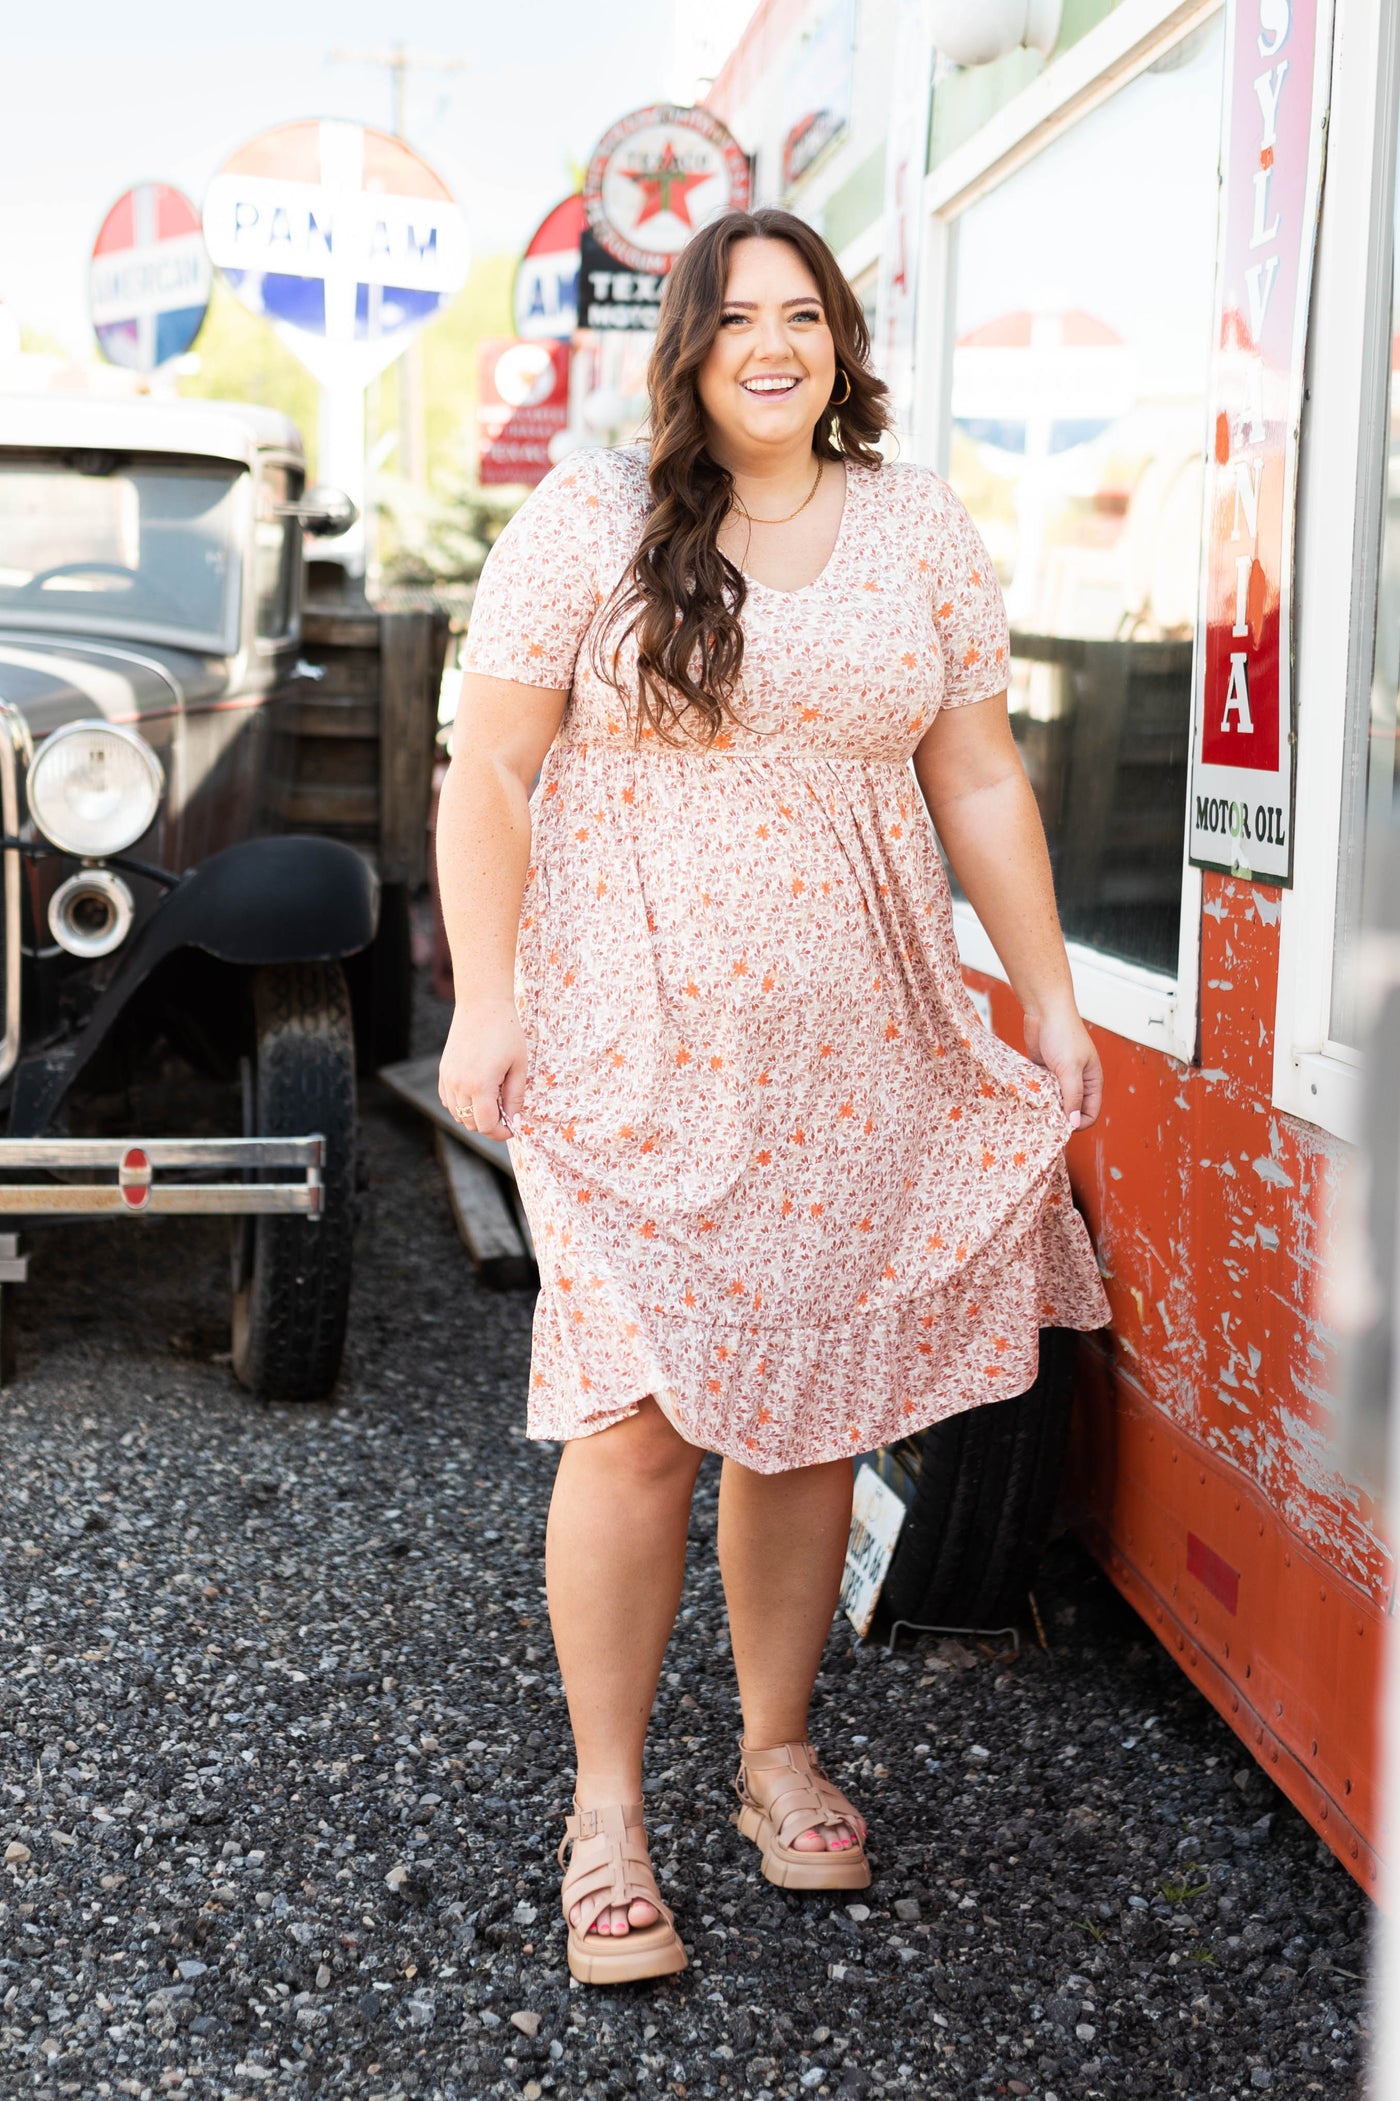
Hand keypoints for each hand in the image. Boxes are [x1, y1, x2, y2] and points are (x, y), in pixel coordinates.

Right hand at [438, 997, 527, 1140]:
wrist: (482, 1005)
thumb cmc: (506, 1032)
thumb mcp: (518, 1066)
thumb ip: (515, 1097)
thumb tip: (514, 1121)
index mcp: (480, 1085)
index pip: (486, 1126)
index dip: (501, 1132)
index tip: (512, 1127)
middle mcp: (459, 1085)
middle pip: (471, 1123)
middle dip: (489, 1124)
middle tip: (506, 1111)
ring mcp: (448, 1078)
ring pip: (458, 1114)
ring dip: (475, 1115)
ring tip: (493, 1099)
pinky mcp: (443, 1071)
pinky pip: (448, 1100)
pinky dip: (461, 1104)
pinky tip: (477, 1092)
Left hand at [1022, 1002, 1102, 1132]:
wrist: (1045, 1010)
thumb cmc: (1063, 1035)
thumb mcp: (1070, 1069)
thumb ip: (1072, 1097)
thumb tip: (1075, 1124)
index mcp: (1091, 1081)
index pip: (1090, 1113)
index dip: (1078, 1123)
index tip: (1059, 1128)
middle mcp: (1078, 1080)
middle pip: (1071, 1109)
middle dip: (1059, 1116)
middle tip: (1042, 1122)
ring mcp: (1060, 1075)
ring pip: (1054, 1100)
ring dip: (1045, 1106)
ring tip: (1032, 1111)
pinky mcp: (1044, 1070)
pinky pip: (1041, 1089)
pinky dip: (1035, 1094)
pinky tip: (1026, 1097)